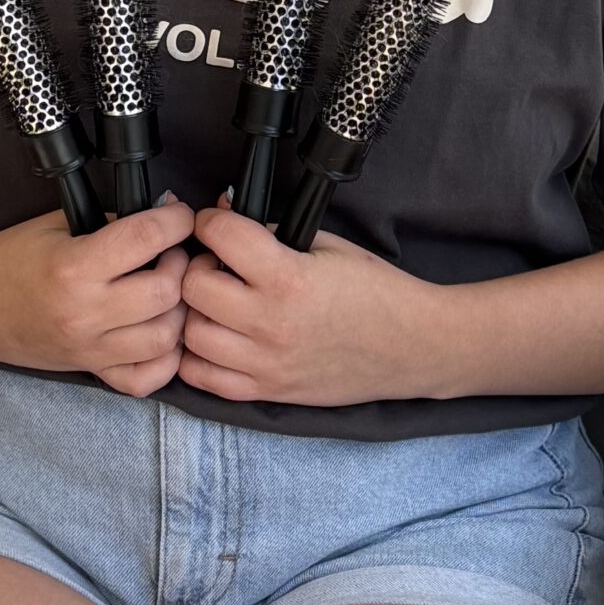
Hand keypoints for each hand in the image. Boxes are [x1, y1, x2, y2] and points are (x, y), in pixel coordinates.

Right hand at [0, 200, 194, 395]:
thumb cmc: (8, 261)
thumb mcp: (55, 227)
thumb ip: (110, 222)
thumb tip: (162, 214)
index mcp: (72, 267)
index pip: (146, 239)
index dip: (176, 219)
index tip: (181, 214)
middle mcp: (85, 313)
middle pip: (166, 292)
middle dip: (181, 264)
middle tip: (173, 252)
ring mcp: (90, 348)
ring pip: (166, 337)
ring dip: (178, 310)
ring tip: (168, 290)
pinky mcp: (91, 371)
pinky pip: (146, 378)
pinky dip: (165, 358)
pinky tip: (158, 331)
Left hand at [177, 202, 449, 405]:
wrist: (413, 346)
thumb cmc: (376, 292)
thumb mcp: (327, 247)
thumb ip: (272, 232)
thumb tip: (225, 212)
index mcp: (290, 279)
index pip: (221, 236)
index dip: (210, 221)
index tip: (215, 223)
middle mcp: (271, 324)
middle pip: (193, 287)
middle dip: (198, 266)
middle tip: (217, 264)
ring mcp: (266, 363)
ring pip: (190, 334)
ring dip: (195, 312)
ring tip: (217, 303)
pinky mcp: (267, 391)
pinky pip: (202, 378)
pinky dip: (197, 356)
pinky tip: (216, 337)